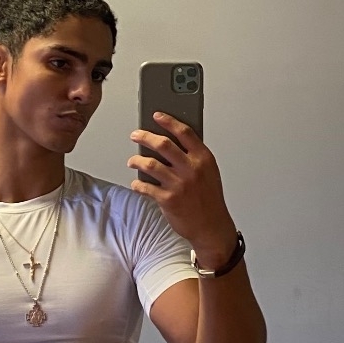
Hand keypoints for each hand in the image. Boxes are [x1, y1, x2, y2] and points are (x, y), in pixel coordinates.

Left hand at [128, 113, 237, 256]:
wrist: (211, 227)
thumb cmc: (209, 200)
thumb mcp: (209, 173)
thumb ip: (194, 158)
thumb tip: (171, 143)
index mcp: (203, 159)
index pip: (184, 132)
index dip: (168, 121)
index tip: (156, 115)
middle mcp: (191, 169)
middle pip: (163, 145)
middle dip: (145, 137)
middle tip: (136, 135)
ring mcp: (179, 184)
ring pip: (150, 164)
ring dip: (137, 160)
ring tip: (132, 161)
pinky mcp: (168, 200)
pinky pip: (146, 188)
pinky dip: (138, 184)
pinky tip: (136, 183)